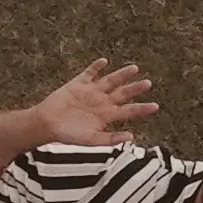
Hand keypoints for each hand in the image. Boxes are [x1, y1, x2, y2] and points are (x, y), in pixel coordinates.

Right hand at [35, 57, 156, 150]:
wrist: (46, 125)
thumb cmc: (67, 135)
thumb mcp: (90, 140)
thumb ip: (110, 138)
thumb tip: (131, 136)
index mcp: (107, 115)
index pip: (129, 110)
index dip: (142, 108)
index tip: (155, 106)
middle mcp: (102, 102)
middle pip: (123, 93)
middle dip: (135, 88)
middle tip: (148, 84)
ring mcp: (91, 92)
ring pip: (110, 80)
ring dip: (122, 75)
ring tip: (134, 68)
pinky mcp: (78, 84)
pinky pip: (89, 73)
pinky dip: (96, 67)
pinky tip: (103, 62)